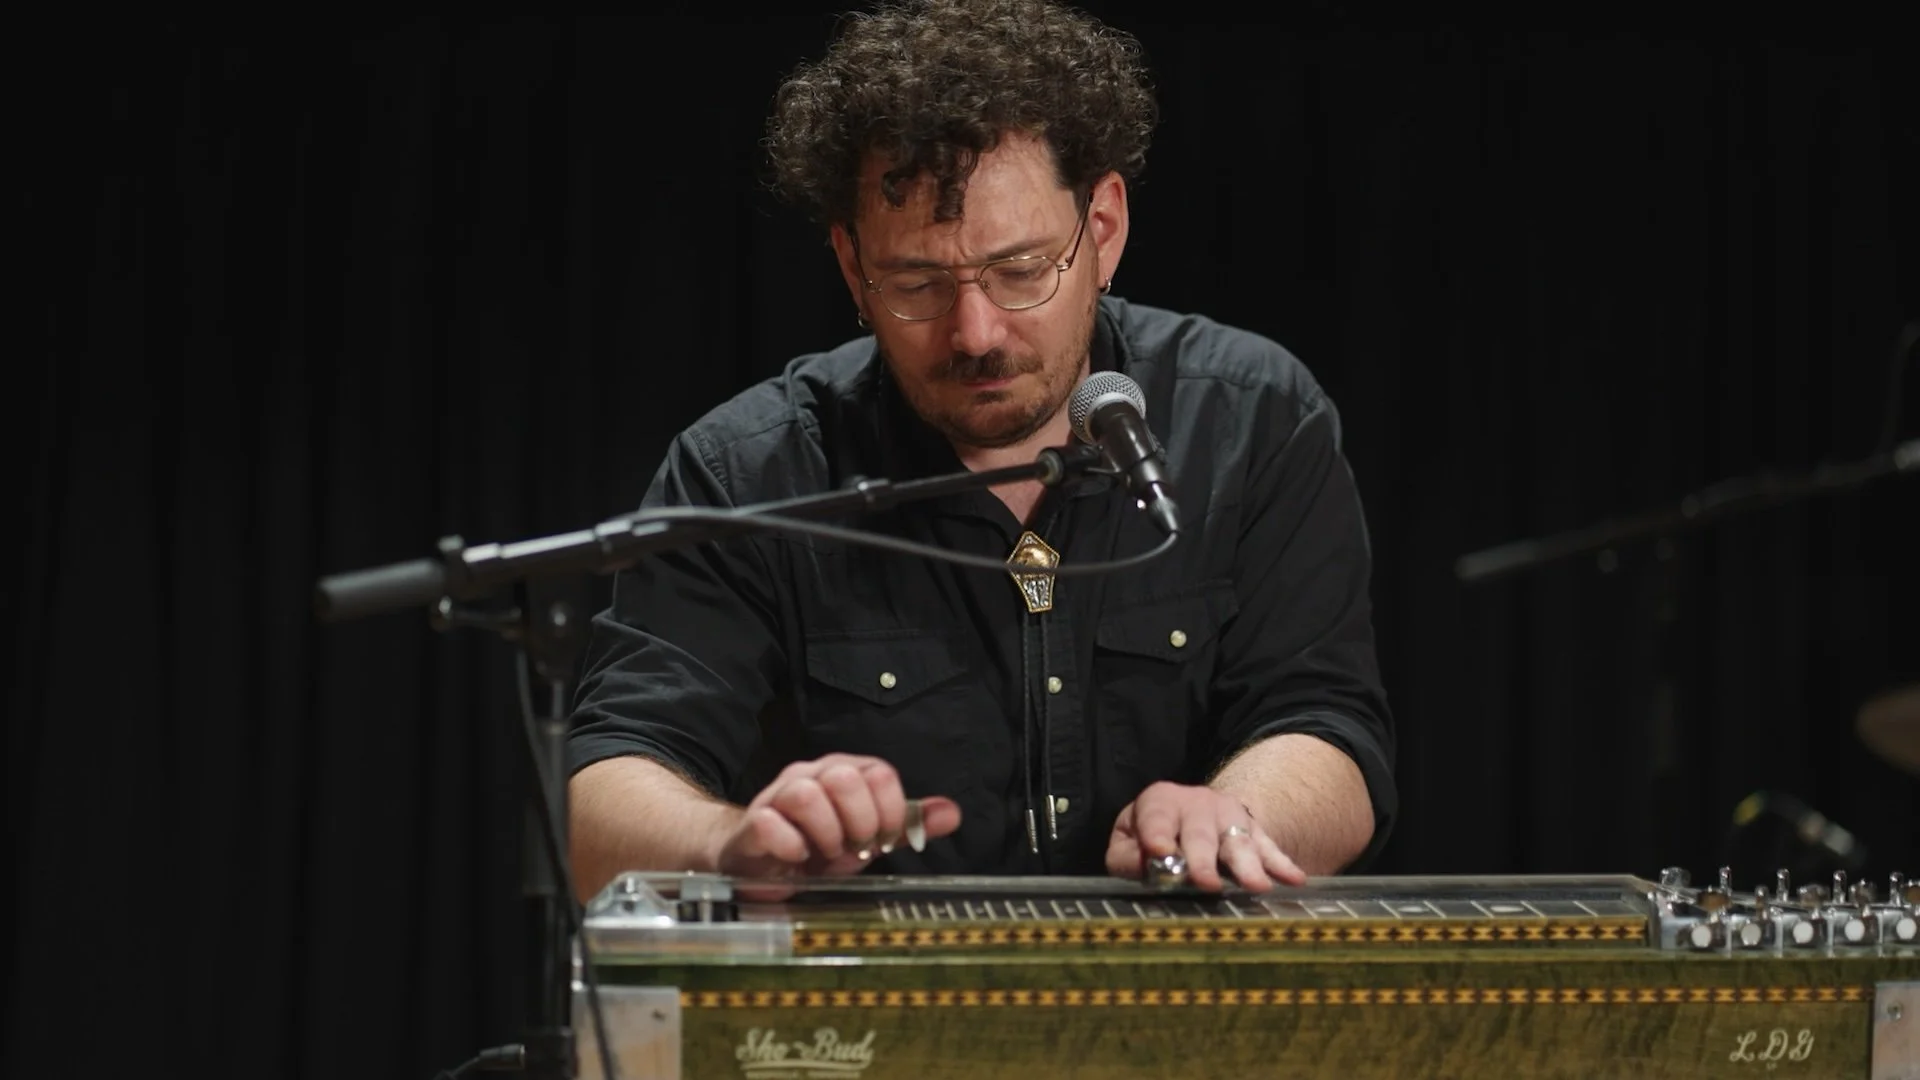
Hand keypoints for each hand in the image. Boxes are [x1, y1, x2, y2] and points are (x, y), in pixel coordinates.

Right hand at [713, 753, 961, 889]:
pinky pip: (770, 822)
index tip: (884, 839)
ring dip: (826, 834)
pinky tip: (798, 858)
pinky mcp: (754, 822)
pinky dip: (790, 845)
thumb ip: (907, 825)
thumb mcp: (868, 836)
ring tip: (826, 854)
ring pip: (806, 794)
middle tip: (856, 847)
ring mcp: (778, 795)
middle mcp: (811, 774)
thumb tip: (953, 813)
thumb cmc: (816, 845)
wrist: (760, 859)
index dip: (890, 811)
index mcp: (845, 771)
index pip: (879, 772)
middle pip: (844, 777)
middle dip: (860, 821)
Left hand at [1105, 781, 1305, 891]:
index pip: (1156, 817)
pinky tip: (1295, 880)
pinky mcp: (1254, 830)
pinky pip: (1269, 847)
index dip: (1158, 834)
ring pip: (1238, 840)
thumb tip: (1147, 870)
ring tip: (1257, 886)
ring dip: (1248, 864)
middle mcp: (1197, 803)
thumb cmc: (1154, 836)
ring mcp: (1229, 815)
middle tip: (1208, 885)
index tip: (1160, 853)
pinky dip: (1282, 864)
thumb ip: (1128, 858)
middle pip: (1200, 832)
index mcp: (1160, 802)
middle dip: (1203, 860)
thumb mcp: (1128, 843)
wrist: (1193, 814)